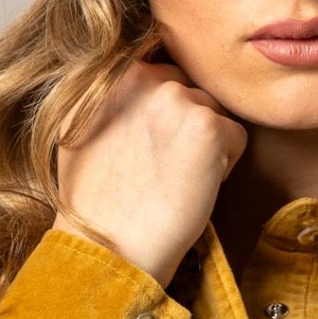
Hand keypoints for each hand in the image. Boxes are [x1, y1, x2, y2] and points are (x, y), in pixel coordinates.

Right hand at [54, 55, 248, 287]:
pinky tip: (191, 188)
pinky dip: (224, 165)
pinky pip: (236, 136)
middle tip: (161, 168)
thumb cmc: (96, 201)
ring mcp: (175, 98)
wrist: (109, 247)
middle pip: (189, 88)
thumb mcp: (80, 127)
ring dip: (205, 144)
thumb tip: (141, 71)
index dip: (162, 113)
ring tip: (173, 179)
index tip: (149, 148)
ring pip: (213, 110)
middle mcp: (140, 75)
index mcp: (109, 73)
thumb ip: (112, 94)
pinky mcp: (207, 127)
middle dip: (185, 123)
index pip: (161, 72)